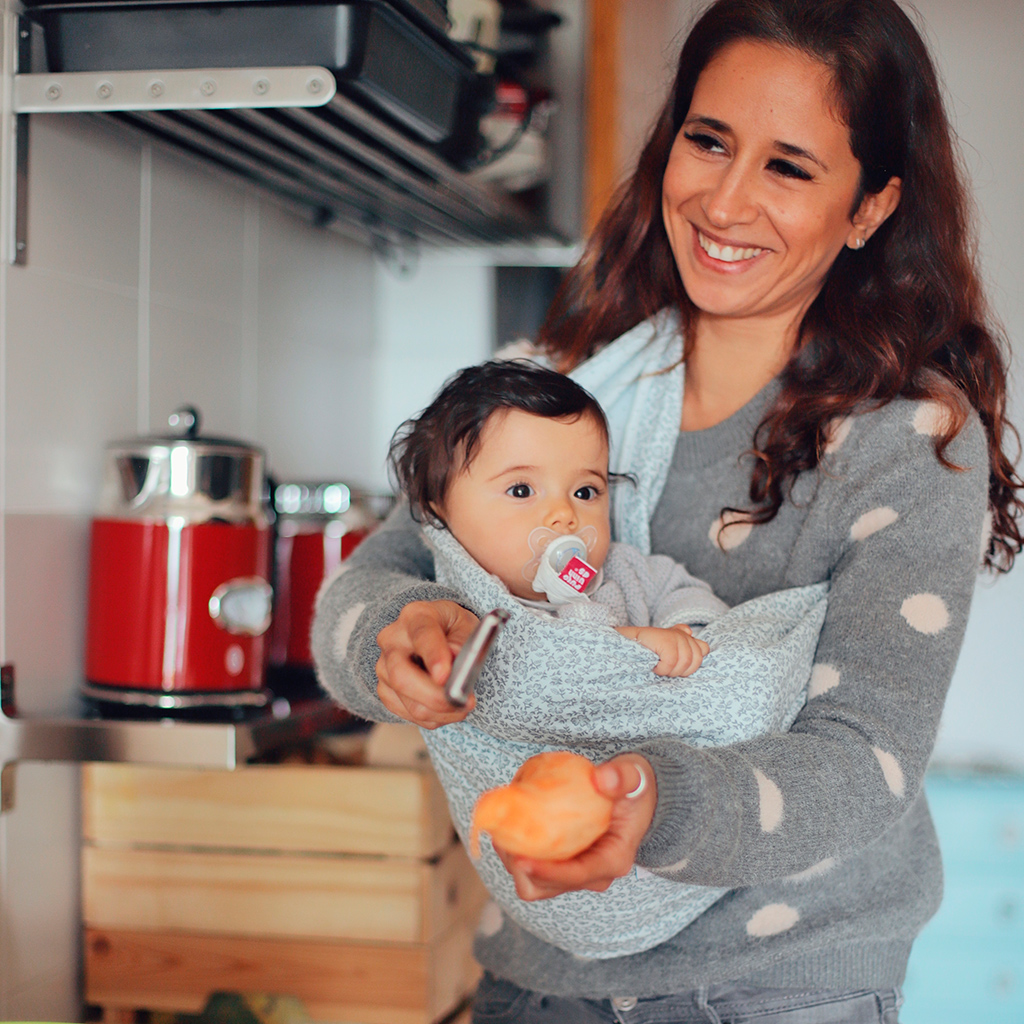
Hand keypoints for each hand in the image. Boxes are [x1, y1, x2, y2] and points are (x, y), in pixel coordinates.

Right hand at [375, 600, 479, 728]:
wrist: (438, 635)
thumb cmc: (454, 629)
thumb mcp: (467, 625)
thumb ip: (463, 642)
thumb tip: (454, 661)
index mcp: (415, 616)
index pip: (422, 635)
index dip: (433, 656)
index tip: (446, 676)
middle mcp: (392, 640)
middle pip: (402, 675)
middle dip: (434, 696)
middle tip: (464, 703)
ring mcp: (384, 667)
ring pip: (408, 702)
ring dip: (442, 711)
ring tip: (464, 705)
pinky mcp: (385, 691)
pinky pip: (410, 714)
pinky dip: (434, 717)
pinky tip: (448, 707)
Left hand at [494, 755, 656, 900]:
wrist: (633, 796)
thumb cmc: (632, 788)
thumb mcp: (634, 775)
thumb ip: (621, 776)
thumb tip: (602, 779)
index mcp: (613, 859)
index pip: (576, 875)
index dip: (546, 873)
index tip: (520, 859)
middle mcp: (593, 875)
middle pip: (546, 887)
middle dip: (519, 866)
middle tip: (502, 834)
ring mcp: (574, 873)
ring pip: (532, 883)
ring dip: (512, 862)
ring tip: (501, 830)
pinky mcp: (560, 865)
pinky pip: (530, 870)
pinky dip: (516, 853)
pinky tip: (508, 827)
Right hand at [616, 623, 708, 676]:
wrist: (626, 642)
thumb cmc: (646, 649)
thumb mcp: (666, 648)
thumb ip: (683, 645)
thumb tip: (696, 639)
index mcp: (685, 636)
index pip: (703, 649)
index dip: (693, 663)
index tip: (675, 665)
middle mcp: (682, 634)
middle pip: (695, 660)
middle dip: (681, 670)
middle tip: (665, 668)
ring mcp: (676, 636)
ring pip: (684, 663)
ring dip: (670, 671)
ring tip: (658, 666)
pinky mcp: (666, 641)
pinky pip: (671, 663)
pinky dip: (661, 669)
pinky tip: (654, 665)